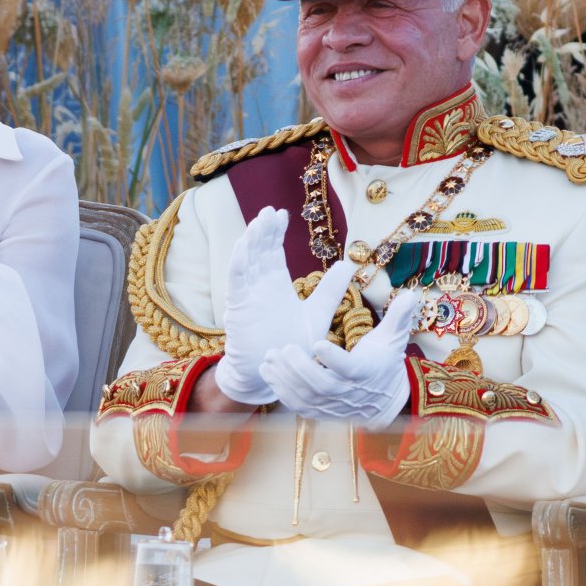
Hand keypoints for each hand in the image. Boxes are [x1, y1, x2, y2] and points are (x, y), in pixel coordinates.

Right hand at [215, 205, 354, 404]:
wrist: (272, 375)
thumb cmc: (291, 347)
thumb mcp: (317, 314)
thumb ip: (330, 291)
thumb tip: (348, 265)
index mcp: (276, 286)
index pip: (274, 252)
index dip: (276, 233)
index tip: (283, 214)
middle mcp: (260, 287)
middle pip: (260, 251)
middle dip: (264, 231)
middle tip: (270, 210)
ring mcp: (248, 295)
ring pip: (247, 260)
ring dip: (251, 240)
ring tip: (259, 220)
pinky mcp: (238, 307)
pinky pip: (237, 279)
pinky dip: (239, 260)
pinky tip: (244, 244)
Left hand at [258, 288, 418, 430]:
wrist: (383, 399)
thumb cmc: (384, 361)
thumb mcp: (393, 339)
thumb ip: (398, 317)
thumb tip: (410, 295)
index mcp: (364, 371)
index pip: (349, 368)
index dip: (333, 359)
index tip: (317, 342)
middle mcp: (347, 392)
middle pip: (321, 386)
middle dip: (301, 369)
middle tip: (285, 348)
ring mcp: (331, 404)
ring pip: (305, 396)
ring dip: (285, 378)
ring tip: (270, 356)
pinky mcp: (318, 411)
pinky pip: (297, 405)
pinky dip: (280, 391)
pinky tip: (268, 371)